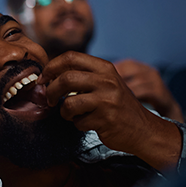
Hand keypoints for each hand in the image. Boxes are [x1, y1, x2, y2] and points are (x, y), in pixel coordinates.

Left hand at [39, 51, 181, 170]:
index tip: (43, 79)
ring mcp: (107, 99)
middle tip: (49, 100)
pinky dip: (78, 124)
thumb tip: (47, 76)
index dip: (51, 67)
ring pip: (68, 103)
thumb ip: (82, 76)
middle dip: (50, 91)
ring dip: (64, 112)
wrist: (143, 129)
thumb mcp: (104, 83)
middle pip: (65, 79)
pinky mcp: (106, 118)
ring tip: (73, 114)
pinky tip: (89, 123)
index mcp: (105, 68)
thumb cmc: (117, 106)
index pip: (70, 57)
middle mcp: (107, 80)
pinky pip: (77, 121)